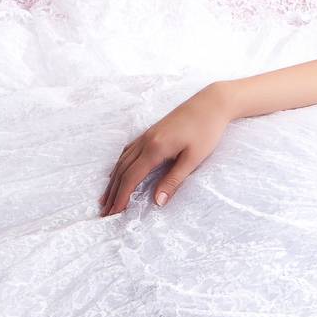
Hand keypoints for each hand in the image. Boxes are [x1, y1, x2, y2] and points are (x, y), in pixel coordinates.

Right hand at [99, 86, 232, 216]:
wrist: (211, 103)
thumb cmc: (206, 131)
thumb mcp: (193, 159)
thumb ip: (173, 180)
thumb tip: (157, 202)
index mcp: (155, 149)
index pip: (131, 177)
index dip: (121, 196)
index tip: (114, 213)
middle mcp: (145, 142)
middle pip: (122, 171)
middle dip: (113, 193)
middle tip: (105, 212)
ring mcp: (146, 136)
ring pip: (122, 161)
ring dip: (113, 181)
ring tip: (106, 198)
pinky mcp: (150, 132)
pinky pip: (128, 152)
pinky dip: (119, 166)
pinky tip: (116, 173)